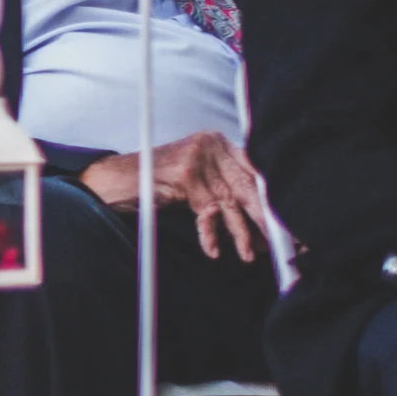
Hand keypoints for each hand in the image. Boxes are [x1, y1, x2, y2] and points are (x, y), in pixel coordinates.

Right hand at [78, 131, 267, 261]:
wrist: (110, 180)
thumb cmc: (151, 182)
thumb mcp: (193, 179)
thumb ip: (221, 184)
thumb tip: (261, 211)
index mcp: (216, 141)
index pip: (254, 169)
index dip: (271, 197)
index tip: (286, 222)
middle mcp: (210, 145)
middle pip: (247, 185)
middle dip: (264, 217)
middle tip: (281, 241)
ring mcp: (197, 159)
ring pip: (231, 201)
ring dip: (242, 233)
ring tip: (250, 254)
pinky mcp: (185, 176)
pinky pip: (208, 211)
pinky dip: (211, 234)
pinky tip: (214, 250)